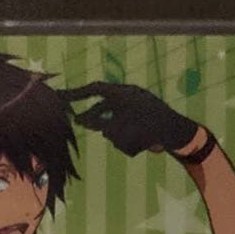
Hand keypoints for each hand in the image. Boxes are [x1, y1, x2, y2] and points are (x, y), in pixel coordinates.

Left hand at [60, 81, 199, 157]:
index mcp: (126, 90)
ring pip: (107, 133)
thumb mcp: (133, 101)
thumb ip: (110, 106)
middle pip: (96, 117)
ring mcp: (127, 124)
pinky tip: (142, 140)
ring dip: (114, 133)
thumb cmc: (152, 112)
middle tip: (78, 121)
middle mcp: (125, 105)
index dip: (76, 94)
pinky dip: (126, 144)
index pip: (95, 89)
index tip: (59, 97)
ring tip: (134, 131)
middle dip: (87, 120)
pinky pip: (118, 143)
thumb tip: (81, 119)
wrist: (175, 129)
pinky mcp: (129, 140)